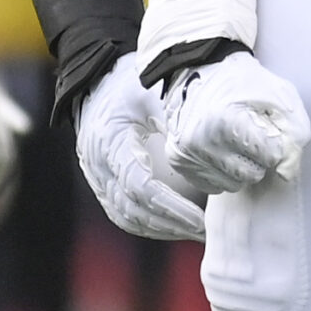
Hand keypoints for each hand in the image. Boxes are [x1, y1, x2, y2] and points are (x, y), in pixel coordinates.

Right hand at [76, 56, 206, 239]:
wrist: (98, 78)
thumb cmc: (131, 81)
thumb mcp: (156, 91)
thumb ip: (178, 116)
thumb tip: (214, 143)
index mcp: (110, 143)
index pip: (139, 187)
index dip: (170, 207)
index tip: (199, 217)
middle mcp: (97, 165)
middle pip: (131, 209)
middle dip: (169, 224)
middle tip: (203, 230)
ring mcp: (96, 176)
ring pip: (125, 215)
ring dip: (160, 228)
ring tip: (194, 232)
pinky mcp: (101, 180)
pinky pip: (121, 211)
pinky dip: (148, 222)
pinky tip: (176, 224)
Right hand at [162, 50, 310, 191]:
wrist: (199, 70)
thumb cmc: (241, 81)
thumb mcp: (279, 94)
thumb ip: (295, 130)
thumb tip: (288, 172)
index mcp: (226, 121)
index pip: (271, 156)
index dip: (275, 142)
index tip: (266, 127)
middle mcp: (201, 142)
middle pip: (252, 174)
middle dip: (259, 158)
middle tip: (251, 134)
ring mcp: (187, 155)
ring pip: (232, 185)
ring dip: (241, 168)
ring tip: (235, 141)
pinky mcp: (178, 163)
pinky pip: (212, 186)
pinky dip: (222, 172)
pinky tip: (221, 149)